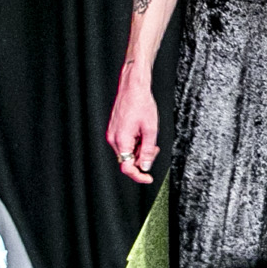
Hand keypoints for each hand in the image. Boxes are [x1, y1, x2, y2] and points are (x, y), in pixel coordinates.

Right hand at [106, 67, 160, 183]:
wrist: (132, 88)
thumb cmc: (142, 104)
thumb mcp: (151, 129)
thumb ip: (148, 150)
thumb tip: (146, 166)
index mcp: (121, 140)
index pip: (127, 167)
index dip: (139, 175)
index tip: (148, 179)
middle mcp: (113, 139)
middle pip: (128, 160)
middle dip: (143, 157)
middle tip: (154, 147)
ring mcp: (112, 135)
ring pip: (127, 152)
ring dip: (140, 149)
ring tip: (148, 135)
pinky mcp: (114, 131)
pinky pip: (125, 144)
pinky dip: (136, 143)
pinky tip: (142, 132)